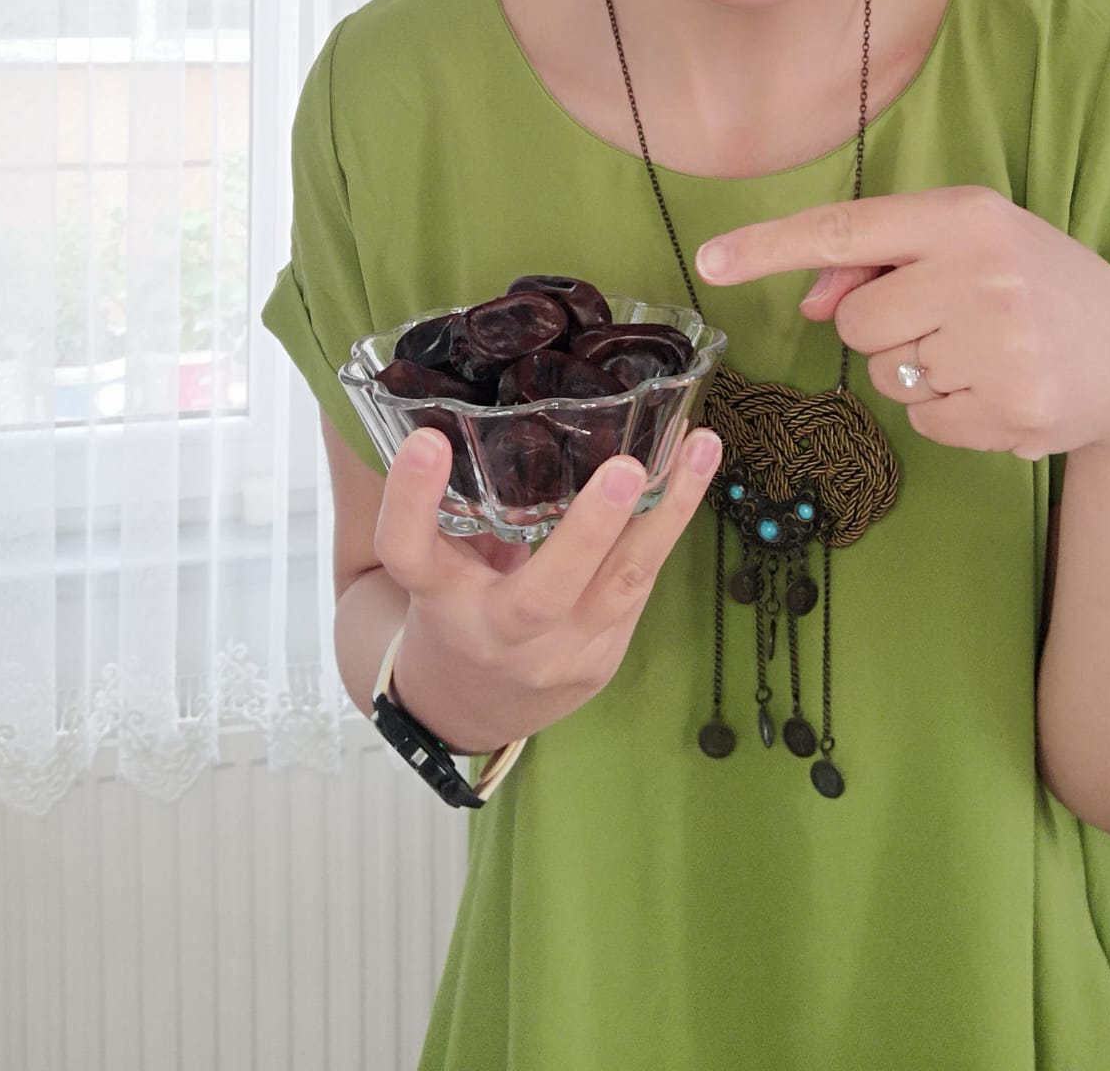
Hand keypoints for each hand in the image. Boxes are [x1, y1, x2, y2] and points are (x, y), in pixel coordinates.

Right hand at [372, 422, 722, 751]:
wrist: (470, 709)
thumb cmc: (454, 605)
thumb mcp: (438, 560)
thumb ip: (457, 501)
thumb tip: (483, 400)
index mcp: (437, 597)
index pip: (409, 551)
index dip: (410, 499)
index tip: (426, 441)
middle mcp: (495, 633)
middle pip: (541, 593)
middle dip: (589, 531)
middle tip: (626, 469)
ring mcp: (556, 654)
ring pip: (620, 586)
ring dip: (668, 513)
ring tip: (701, 448)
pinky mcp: (603, 657)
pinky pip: (640, 583)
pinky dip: (669, 523)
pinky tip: (694, 470)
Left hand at [695, 185, 1109, 461]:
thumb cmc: (1030, 286)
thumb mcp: (966, 245)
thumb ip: (880, 259)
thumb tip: (812, 298)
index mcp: (965, 215)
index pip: (846, 226)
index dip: (771, 245)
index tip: (709, 262)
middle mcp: (982, 272)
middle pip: (857, 321)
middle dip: (886, 329)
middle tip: (952, 321)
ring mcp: (999, 344)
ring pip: (886, 375)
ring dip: (919, 373)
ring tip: (983, 353)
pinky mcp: (1010, 408)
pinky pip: (923, 422)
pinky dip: (949, 413)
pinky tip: (998, 388)